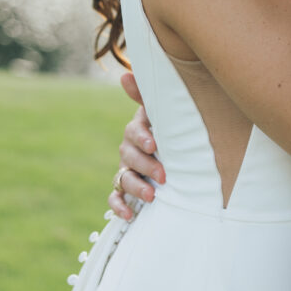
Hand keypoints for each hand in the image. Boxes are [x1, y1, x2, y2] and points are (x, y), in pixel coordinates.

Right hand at [107, 72, 164, 219]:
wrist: (176, 149)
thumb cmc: (169, 126)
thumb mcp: (162, 112)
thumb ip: (145, 95)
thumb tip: (124, 74)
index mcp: (138, 128)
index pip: (134, 131)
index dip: (142, 137)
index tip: (154, 144)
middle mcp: (129, 148)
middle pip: (128, 156)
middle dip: (145, 165)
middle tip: (164, 174)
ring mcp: (127, 169)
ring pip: (123, 177)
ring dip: (136, 186)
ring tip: (152, 195)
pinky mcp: (126, 188)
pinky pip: (115, 197)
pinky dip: (119, 206)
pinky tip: (129, 215)